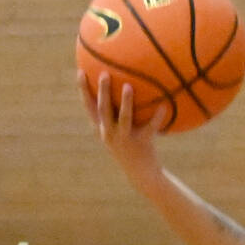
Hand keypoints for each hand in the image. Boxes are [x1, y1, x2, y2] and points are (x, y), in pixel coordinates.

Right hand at [77, 71, 167, 187]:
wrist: (140, 173)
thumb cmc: (129, 145)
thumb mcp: (118, 131)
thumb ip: (116, 112)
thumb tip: (125, 82)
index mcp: (101, 128)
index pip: (89, 106)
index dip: (83, 90)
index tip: (80, 71)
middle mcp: (109, 133)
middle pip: (103, 110)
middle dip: (102, 91)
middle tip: (104, 73)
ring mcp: (124, 139)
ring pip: (123, 119)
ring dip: (126, 102)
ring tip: (129, 86)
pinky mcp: (141, 143)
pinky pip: (150, 128)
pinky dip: (157, 117)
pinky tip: (164, 105)